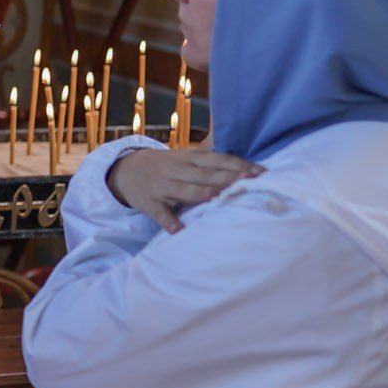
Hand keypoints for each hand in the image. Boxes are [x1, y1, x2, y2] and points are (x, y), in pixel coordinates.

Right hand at [107, 147, 261, 234]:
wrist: (126, 170)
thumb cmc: (167, 167)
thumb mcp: (186, 159)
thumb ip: (211, 165)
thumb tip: (248, 171)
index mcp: (190, 158)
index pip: (218, 160)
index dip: (238, 166)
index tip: (260, 173)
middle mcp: (177, 170)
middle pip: (206, 174)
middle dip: (227, 179)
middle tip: (248, 184)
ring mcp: (162, 186)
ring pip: (184, 190)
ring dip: (200, 193)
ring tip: (216, 198)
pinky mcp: (149, 203)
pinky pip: (160, 213)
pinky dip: (168, 221)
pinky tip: (178, 229)